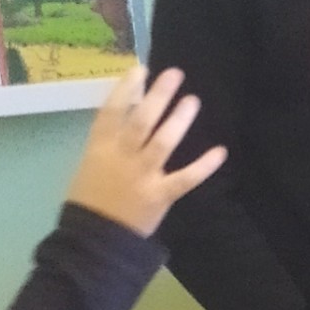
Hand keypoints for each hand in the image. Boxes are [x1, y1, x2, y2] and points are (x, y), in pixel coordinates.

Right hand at [64, 66, 226, 236]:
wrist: (94, 240)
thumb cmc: (89, 201)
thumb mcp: (89, 165)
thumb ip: (107, 142)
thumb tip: (126, 112)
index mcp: (99, 148)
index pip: (112, 112)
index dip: (126, 89)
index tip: (141, 70)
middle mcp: (122, 157)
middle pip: (141, 120)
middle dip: (158, 95)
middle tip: (175, 74)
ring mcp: (142, 176)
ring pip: (163, 142)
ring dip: (179, 120)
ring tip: (192, 101)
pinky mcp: (160, 195)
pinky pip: (185, 179)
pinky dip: (204, 166)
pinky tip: (220, 152)